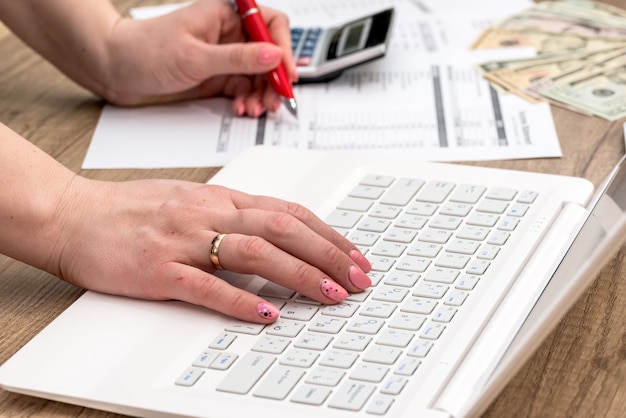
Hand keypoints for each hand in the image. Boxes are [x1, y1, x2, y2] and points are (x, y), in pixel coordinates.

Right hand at [51, 178, 371, 322]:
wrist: (74, 215)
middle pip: (283, 228)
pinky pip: (206, 285)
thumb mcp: (190, 201)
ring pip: (255, 251)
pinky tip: (266, 313)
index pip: (288, 211)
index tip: (354, 254)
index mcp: (218, 198)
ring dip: (299, 274)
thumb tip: (273, 233)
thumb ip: (231, 215)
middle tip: (360, 277)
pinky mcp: (158, 270)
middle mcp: (208, 214)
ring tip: (331, 293)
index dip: (327, 233)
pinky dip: (240, 299)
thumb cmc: (131, 210)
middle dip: (329, 253)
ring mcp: (184, 240)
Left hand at [102, 0, 296, 116]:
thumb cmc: (145, 50)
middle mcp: (228, 33)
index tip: (286, 74)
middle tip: (275, 100)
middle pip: (268, 53)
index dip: (283, 48)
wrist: (116, 69)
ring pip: (258, 74)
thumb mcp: (195, 57)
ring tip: (255, 109)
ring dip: (261, 93)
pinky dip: (246, 99)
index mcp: (225, 14)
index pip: (270, 24)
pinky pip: (243, 87)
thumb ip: (237, 58)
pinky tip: (242, 108)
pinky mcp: (217, 75)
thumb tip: (273, 55)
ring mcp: (224, 55)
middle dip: (273, 78)